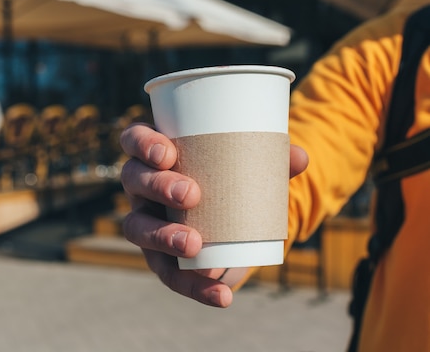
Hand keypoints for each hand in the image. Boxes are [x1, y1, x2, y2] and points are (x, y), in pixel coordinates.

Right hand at [120, 123, 308, 307]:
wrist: (231, 218)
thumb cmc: (229, 177)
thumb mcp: (246, 165)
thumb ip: (270, 159)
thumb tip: (300, 158)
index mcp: (156, 154)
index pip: (134, 139)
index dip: (143, 144)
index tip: (168, 153)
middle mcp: (142, 185)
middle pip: (134, 180)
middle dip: (158, 186)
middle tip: (191, 195)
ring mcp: (146, 221)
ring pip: (136, 227)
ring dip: (162, 236)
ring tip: (194, 244)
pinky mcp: (160, 257)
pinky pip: (168, 273)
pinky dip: (193, 286)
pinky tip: (221, 294)